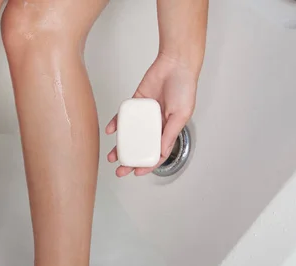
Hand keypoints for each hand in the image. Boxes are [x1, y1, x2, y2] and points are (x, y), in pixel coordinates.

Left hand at [105, 53, 197, 176]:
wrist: (175, 64)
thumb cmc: (184, 87)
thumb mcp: (181, 115)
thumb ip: (170, 133)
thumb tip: (161, 151)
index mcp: (169, 129)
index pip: (157, 153)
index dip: (148, 164)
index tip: (137, 173)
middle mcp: (156, 124)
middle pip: (140, 147)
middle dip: (130, 160)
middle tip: (120, 170)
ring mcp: (144, 114)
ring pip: (130, 135)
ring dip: (120, 146)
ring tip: (111, 156)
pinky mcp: (136, 103)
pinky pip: (124, 116)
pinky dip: (117, 123)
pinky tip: (111, 131)